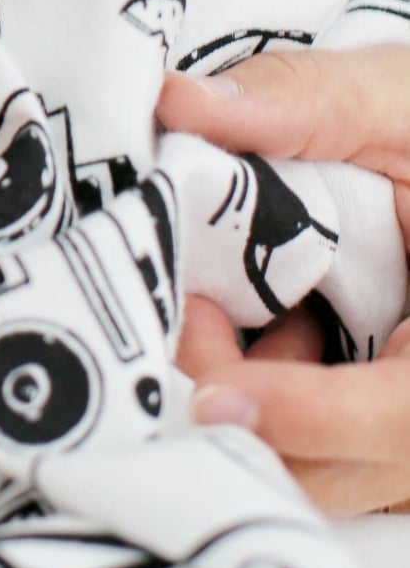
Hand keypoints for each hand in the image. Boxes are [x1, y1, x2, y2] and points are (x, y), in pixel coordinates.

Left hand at [160, 47, 409, 514]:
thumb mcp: (395, 101)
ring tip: (201, 309)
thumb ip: (304, 101)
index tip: (217, 391)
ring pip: (317, 463)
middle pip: (345, 466)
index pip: (403, 416)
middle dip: (247, 413)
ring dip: (244, 399)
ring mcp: (401, 411)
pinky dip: (256, 388)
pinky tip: (233, 317)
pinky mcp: (370, 405)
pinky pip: (307, 438)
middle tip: (184, 323)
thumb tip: (179, 101)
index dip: (312, 417)